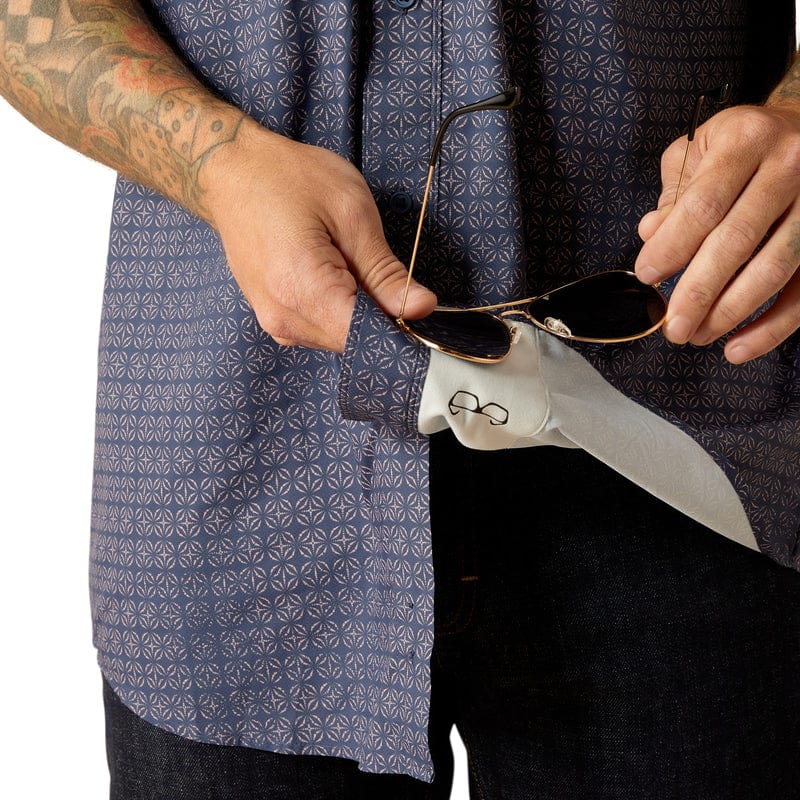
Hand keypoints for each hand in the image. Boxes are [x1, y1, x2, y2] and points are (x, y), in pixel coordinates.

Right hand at [199, 119, 436, 351]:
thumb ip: (387, 273)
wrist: (232, 173)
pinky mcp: (276, 321)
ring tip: (349, 265)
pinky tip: (337, 276)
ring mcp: (275, 324)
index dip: (401, 326)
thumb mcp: (352, 214)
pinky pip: (323, 330)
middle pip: (354, 342)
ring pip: (341, 339)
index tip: (417, 305)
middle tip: (382, 271)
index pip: (367, 337)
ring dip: (359, 314)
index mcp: (302, 291)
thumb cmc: (289, 180)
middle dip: (381, 319)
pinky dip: (341, 312)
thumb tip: (423, 309)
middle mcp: (283, 319)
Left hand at [635, 103, 799, 362]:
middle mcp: (789, 166)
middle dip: (698, 291)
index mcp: (745, 141)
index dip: (672, 246)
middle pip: (737, 241)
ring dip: (730, 312)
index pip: (703, 204)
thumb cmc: (742, 146)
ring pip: (775, 269)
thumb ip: (673, 194)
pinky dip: (772, 327)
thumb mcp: (700, 149)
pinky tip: (738, 347)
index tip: (647, 276)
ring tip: (697, 336)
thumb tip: (651, 235)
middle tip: (671, 327)